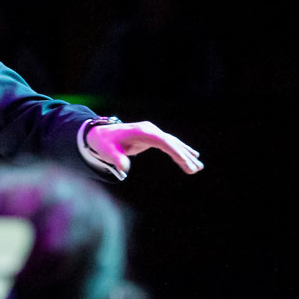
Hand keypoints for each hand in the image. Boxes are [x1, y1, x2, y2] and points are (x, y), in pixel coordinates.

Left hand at [85, 121, 203, 175]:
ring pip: (173, 143)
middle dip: (185, 156)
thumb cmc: (104, 143)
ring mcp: (152, 132)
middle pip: (172, 142)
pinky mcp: (152, 137)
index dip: (175, 152)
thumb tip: (123, 168)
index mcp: (143, 131)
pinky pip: (169, 144)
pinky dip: (180, 151)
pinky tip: (192, 157)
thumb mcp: (107, 151)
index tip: (186, 162)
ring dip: (186, 154)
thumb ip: (116, 159)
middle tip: (196, 169)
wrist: (100, 134)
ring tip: (199, 167)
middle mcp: (150, 129)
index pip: (163, 142)